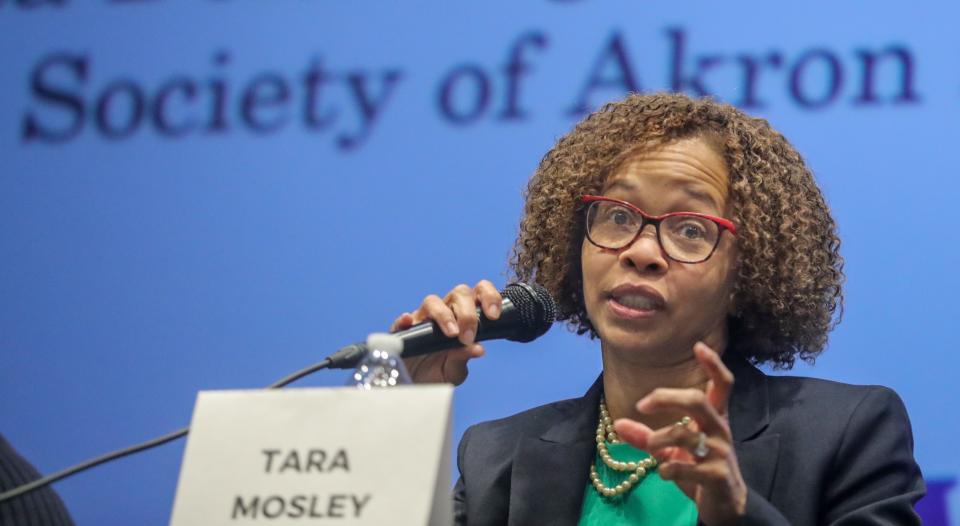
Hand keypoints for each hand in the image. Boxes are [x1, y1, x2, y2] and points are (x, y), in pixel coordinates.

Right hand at [390, 280, 500, 384]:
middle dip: (467, 313)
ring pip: (432, 301)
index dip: (489, 297)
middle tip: (467, 336)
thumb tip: (479, 349)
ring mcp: (422, 319)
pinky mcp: (403, 331)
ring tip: (450, 333)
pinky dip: (405, 319)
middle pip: (459, 293)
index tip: (493, 316)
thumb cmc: (438, 372)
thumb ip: (463, 358)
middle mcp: (445, 313)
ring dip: (443, 315)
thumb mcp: (455, 370)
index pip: (478, 294)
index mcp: (463, 317)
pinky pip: (401, 320)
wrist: (414, 386)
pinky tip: (408, 322)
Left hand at [613, 342, 745, 525]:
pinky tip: (664, 472)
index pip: (722, 385)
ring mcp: (721, 453)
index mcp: (713, 418)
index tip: (698, 346)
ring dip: (658, 439)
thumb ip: (645, 437)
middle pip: (696, 401)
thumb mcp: (670, 451)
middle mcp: (720, 430)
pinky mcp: (718, 475)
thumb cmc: (698, 468)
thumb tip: (618, 424)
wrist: (724, 505)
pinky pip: (684, 466)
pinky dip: (666, 468)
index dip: (713, 365)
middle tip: (642, 405)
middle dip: (666, 397)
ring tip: (650, 447)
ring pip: (684, 435)